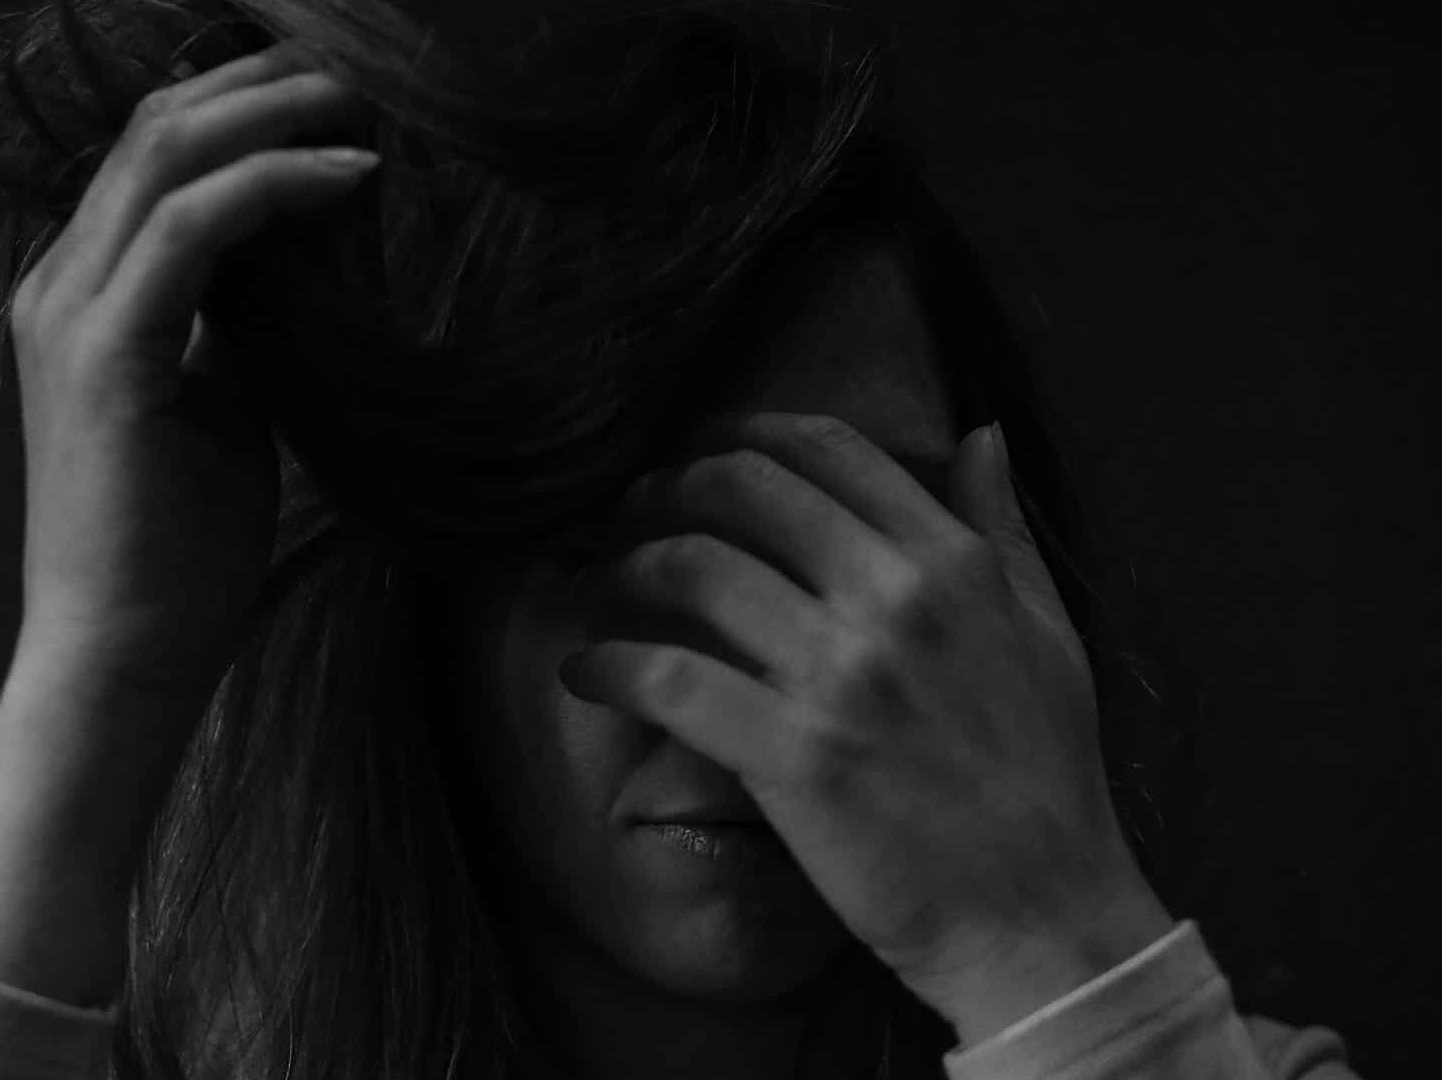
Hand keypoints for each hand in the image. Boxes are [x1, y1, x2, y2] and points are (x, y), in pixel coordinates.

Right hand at [6, 42, 376, 694]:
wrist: (124, 652)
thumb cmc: (180, 548)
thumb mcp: (224, 403)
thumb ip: (243, 323)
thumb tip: (309, 256)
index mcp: (82, 292)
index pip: (158, 151)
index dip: (250, 102)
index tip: (348, 92)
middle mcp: (60, 282)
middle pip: (161, 124)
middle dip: (269, 80)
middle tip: (368, 67)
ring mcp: (70, 310)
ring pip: (171, 152)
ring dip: (280, 110)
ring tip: (372, 101)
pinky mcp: (105, 352)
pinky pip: (194, 224)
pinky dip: (278, 182)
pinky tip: (355, 176)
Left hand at [556, 413, 1174, 1044]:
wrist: (1041, 919)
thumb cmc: (1046, 783)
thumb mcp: (1048, 634)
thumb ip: (1002, 528)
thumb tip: (980, 432)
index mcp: (954, 564)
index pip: (825, 447)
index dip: (741, 433)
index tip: (697, 452)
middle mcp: (897, 601)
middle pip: (742, 487)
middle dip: (669, 486)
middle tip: (631, 512)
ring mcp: (842, 677)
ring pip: (693, 567)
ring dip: (625, 565)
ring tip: (601, 583)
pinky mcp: (793, 755)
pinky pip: (667, 679)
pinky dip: (608, 666)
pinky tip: (585, 672)